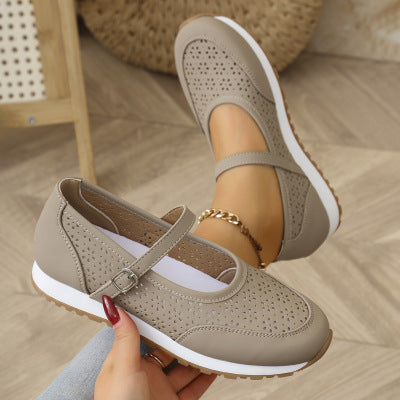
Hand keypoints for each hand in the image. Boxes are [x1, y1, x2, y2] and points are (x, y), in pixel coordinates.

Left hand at [94, 295, 216, 399]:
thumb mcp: (122, 368)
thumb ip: (125, 338)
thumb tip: (113, 307)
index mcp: (126, 363)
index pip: (143, 336)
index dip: (157, 324)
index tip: (170, 308)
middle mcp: (143, 375)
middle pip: (167, 351)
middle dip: (181, 340)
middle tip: (196, 324)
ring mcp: (160, 390)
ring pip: (183, 368)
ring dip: (196, 358)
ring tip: (209, 343)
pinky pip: (193, 388)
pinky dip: (205, 378)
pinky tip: (213, 368)